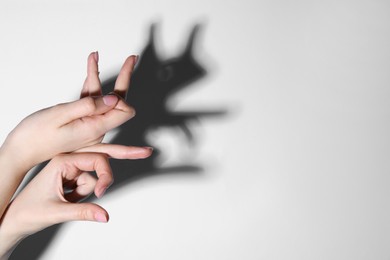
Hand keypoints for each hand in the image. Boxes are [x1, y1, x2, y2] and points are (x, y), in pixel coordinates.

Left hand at [0, 151, 150, 257]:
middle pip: (102, 157)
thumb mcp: (57, 212)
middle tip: (145, 151)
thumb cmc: (29, 211)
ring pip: (96, 174)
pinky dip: (85, 193)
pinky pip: (89, 182)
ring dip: (90, 190)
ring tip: (69, 199)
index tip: (102, 193)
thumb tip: (106, 215)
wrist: (16, 218)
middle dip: (120, 159)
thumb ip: (84, 212)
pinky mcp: (72, 175)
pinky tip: (69, 198)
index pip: (96, 159)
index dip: (105, 176)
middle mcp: (68, 160)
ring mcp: (71, 167)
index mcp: (62, 161)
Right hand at [1, 54, 137, 172]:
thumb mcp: (60, 115)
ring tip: (94, 55)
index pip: (124, 112)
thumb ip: (88, 106)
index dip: (121, 97)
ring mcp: (91, 125)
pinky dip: (89, 85)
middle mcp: (97, 128)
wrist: (22, 149)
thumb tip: (114, 99)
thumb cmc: (36, 134)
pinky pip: (91, 102)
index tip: (109, 87)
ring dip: (98, 76)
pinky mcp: (82, 122)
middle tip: (132, 58)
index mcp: (95, 127)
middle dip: (124, 78)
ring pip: (102, 99)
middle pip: (118, 102)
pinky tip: (90, 69)